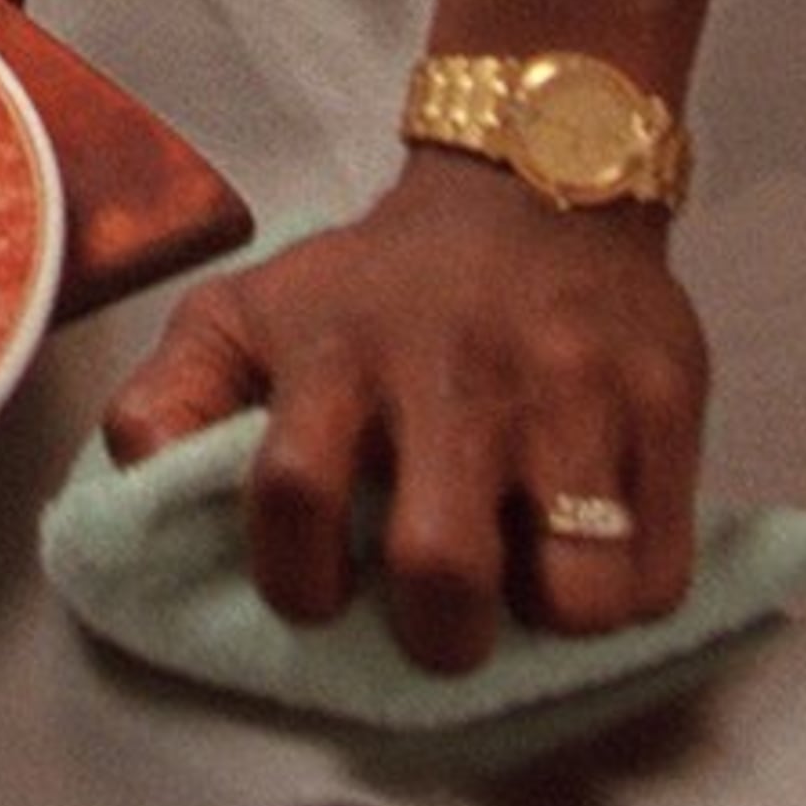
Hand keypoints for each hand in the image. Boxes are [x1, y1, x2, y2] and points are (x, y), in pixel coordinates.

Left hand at [100, 153, 708, 664]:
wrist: (536, 172)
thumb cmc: (382, 282)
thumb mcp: (252, 308)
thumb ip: (176, 392)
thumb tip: (140, 480)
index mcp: (339, 349)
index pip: (292, 493)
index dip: (296, 578)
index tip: (318, 592)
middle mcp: (457, 368)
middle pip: (439, 566)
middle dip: (435, 632)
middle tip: (438, 616)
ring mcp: (571, 388)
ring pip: (574, 589)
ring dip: (546, 618)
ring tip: (526, 580)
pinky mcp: (666, 403)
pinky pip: (658, 575)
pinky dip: (624, 597)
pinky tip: (586, 548)